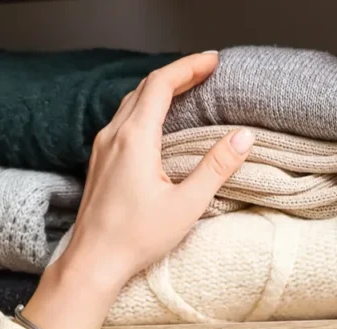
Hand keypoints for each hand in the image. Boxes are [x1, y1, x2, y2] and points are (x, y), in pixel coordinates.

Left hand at [21, 51, 254, 328]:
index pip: (161, 85)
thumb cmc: (137, 238)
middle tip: (206, 70)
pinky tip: (159, 121)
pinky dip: (146, 108)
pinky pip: (123, 120)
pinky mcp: (100, 161)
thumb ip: (217, 166)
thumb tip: (243, 137)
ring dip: (160, 89)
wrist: (93, 261)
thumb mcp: (187, 204)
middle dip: (177, 74)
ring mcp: (103, 147)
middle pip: (145, 88)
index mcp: (135, 140)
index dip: (188, 67)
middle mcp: (114, 136)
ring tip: (187, 89)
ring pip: (131, 102)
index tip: (213, 61)